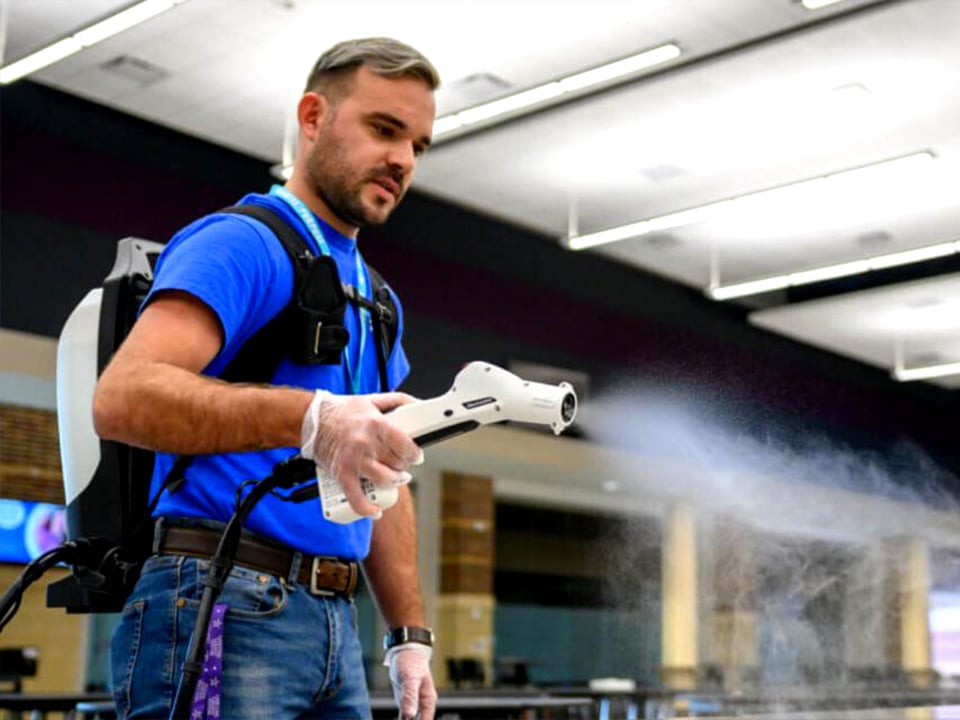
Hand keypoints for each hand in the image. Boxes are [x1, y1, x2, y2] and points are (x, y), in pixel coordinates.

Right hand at [300, 391, 422, 516]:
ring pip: (384, 480)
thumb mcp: (373, 399)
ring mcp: (353, 461)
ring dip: (393, 482)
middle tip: (400, 462)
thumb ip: (399, 401)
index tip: (415, 455)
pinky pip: (357, 498)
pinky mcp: (341, 474)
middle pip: (397, 464)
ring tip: (394, 478)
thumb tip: (419, 405)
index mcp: (376, 425)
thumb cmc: (343, 410)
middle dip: (403, 465)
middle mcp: (366, 444)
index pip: (406, 446)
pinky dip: (367, 508)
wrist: (311, 419)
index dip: (415, 454)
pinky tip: (375, 510)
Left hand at [386, 644, 436, 719]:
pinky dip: (401, 718)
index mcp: (428, 701)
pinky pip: (403, 716)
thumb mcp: (410, 679)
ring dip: (404, 719)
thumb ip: (410, 698)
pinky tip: (397, 717)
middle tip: (401, 716)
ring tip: (400, 716)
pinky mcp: (405, 702)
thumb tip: (409, 716)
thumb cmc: (410, 662)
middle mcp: (422, 705)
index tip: (406, 719)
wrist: (404, 652)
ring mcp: (413, 704)